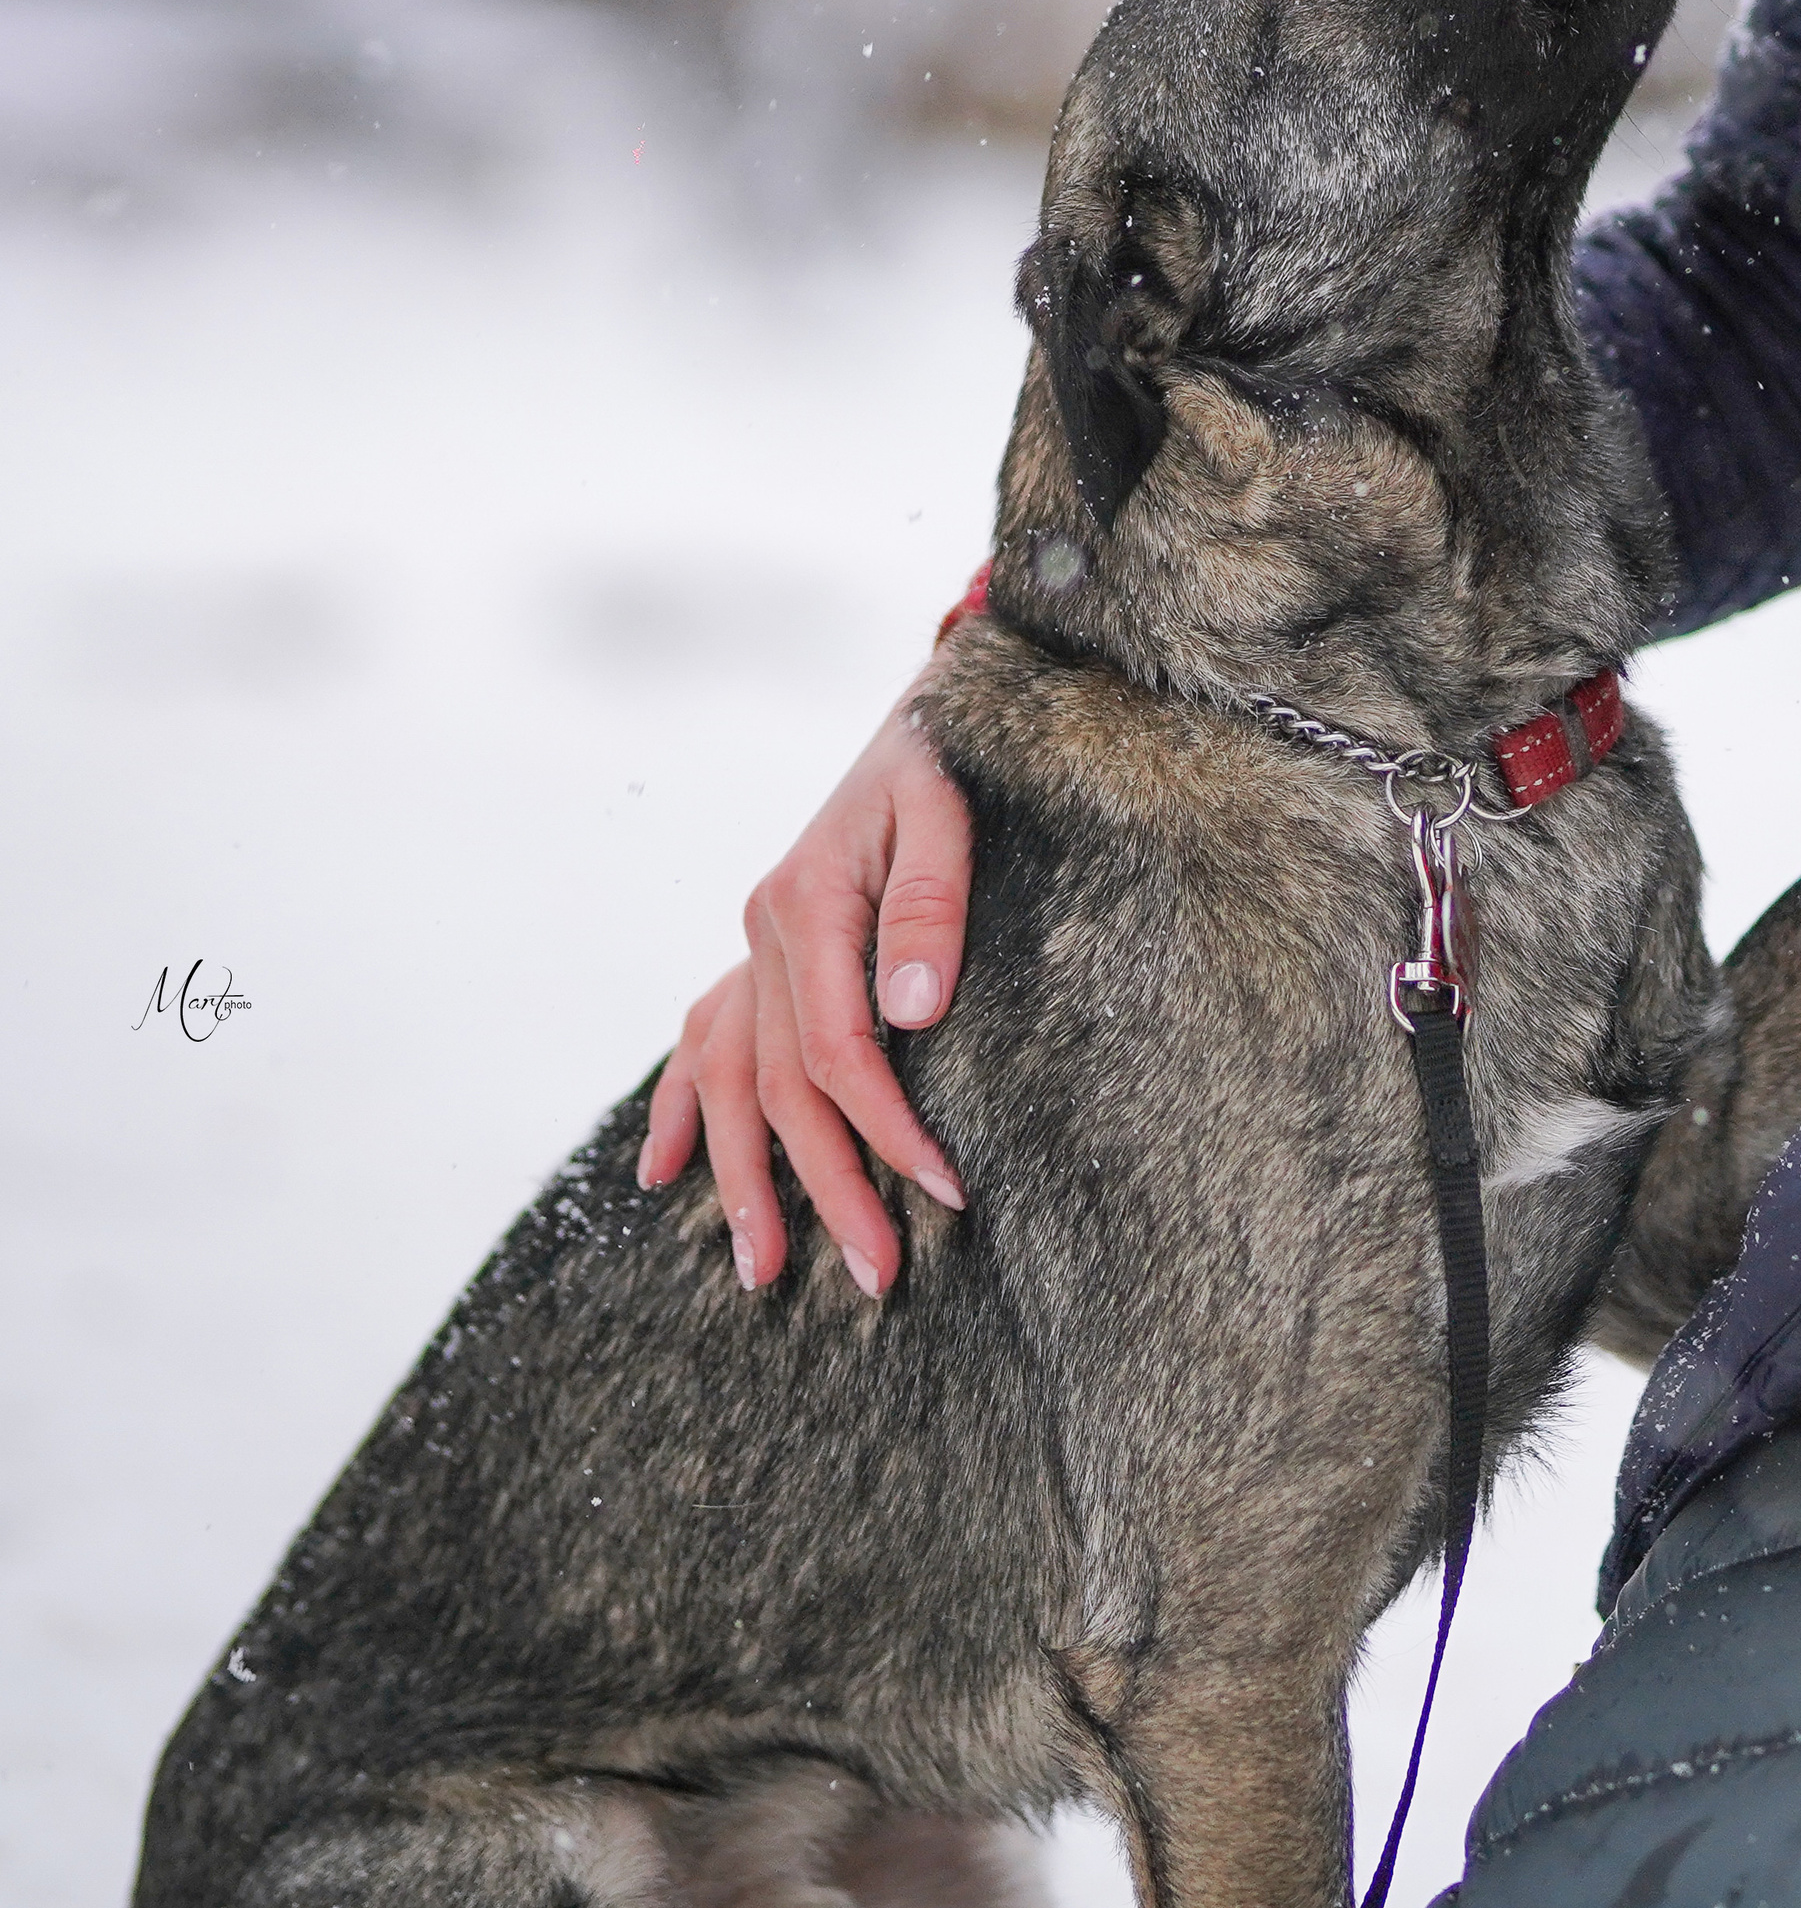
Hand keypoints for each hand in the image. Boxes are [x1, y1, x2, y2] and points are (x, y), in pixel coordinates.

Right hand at [638, 671, 974, 1295]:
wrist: (924, 712)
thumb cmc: (947, 759)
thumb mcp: (949, 808)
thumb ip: (931, 900)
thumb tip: (915, 1009)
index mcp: (808, 902)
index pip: (841, 1051)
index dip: (888, 1130)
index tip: (944, 1196)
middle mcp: (764, 931)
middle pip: (782, 1089)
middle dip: (827, 1190)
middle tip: (880, 1279)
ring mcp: (751, 945)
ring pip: (730, 1083)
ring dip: (744, 1182)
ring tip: (765, 1274)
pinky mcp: (759, 952)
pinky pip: (700, 1038)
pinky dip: (679, 1108)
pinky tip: (659, 1175)